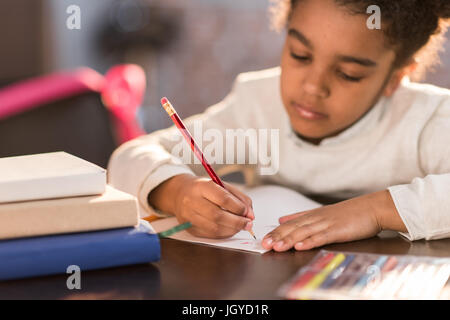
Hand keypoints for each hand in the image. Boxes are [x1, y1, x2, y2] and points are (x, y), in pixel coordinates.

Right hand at [149, 174, 253, 238]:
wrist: (180, 193)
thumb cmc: (204, 189)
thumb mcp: (221, 185)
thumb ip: (238, 197)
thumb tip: (250, 214)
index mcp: (201, 186)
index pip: (222, 198)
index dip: (238, 207)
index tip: (248, 212)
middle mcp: (192, 201)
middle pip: (218, 215)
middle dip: (237, 222)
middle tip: (248, 224)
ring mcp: (188, 216)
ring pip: (214, 228)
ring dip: (232, 229)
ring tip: (241, 226)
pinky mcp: (189, 228)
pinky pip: (210, 235)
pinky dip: (224, 234)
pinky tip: (231, 230)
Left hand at [262, 190, 404, 251]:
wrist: (373, 207)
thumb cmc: (351, 212)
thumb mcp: (323, 212)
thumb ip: (302, 216)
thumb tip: (282, 219)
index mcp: (313, 215)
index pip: (290, 223)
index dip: (276, 231)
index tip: (263, 238)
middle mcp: (317, 218)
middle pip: (293, 228)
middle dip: (277, 236)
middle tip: (264, 244)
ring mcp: (327, 224)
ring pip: (304, 232)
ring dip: (289, 240)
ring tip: (277, 247)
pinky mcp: (338, 230)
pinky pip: (321, 237)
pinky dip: (309, 241)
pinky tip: (300, 246)